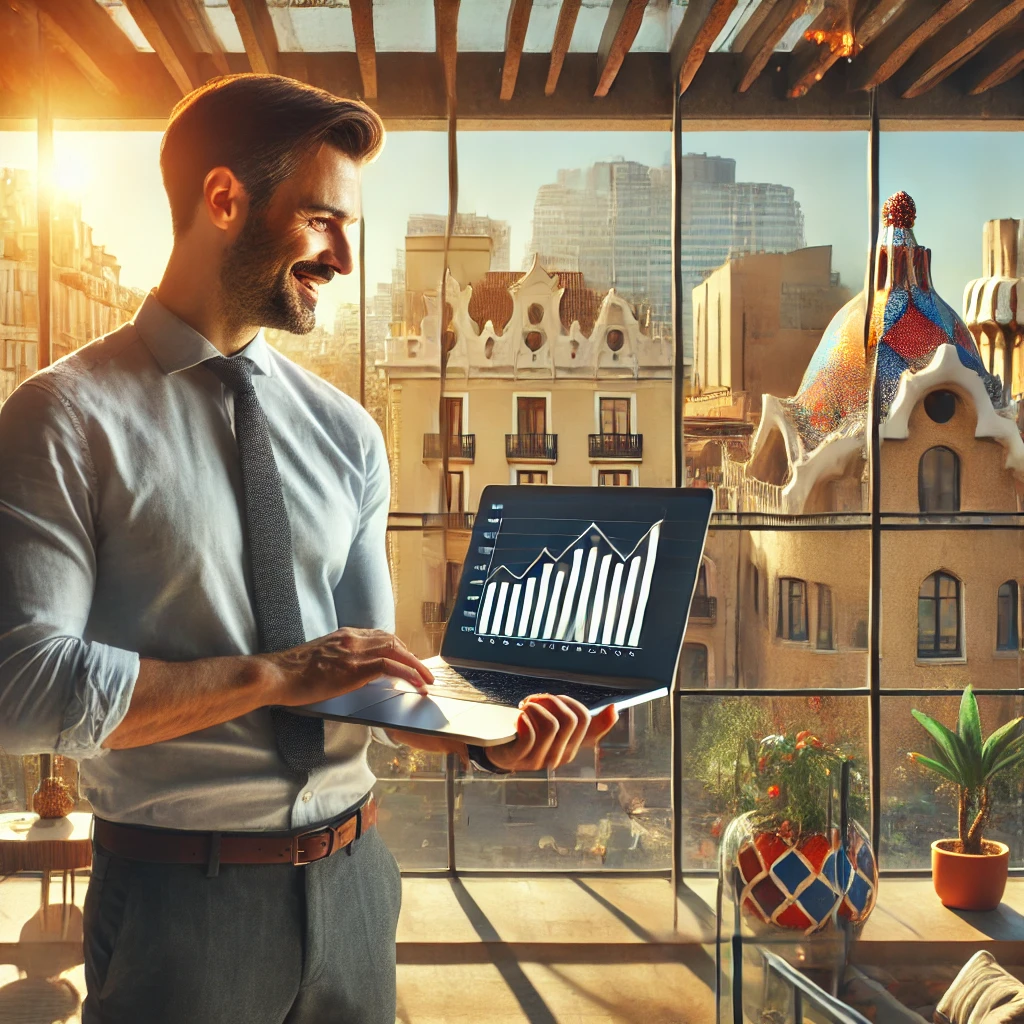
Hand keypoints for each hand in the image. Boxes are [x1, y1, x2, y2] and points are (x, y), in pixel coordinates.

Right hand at [266, 628, 432, 705]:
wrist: (275, 674)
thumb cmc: (290, 672)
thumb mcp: (318, 659)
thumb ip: (337, 659)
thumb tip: (346, 671)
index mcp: (343, 635)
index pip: (379, 635)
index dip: (397, 647)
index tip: (407, 659)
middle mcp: (352, 638)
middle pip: (392, 640)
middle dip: (411, 656)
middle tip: (422, 672)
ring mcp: (354, 651)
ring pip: (396, 651)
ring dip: (415, 665)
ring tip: (426, 680)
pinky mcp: (354, 668)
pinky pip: (390, 667)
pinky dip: (407, 673)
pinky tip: (416, 683)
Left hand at [485, 694, 618, 771]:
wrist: (498, 750)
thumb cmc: (531, 734)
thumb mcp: (560, 728)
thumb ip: (588, 723)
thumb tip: (615, 709)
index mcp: (572, 747)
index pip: (587, 722)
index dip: (570, 702)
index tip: (557, 699)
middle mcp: (559, 756)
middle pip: (570, 719)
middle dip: (551, 700)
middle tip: (535, 700)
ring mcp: (539, 759)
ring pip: (551, 725)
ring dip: (536, 707)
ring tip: (525, 707)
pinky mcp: (519, 757)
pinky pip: (530, 734)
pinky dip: (524, 718)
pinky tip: (518, 717)